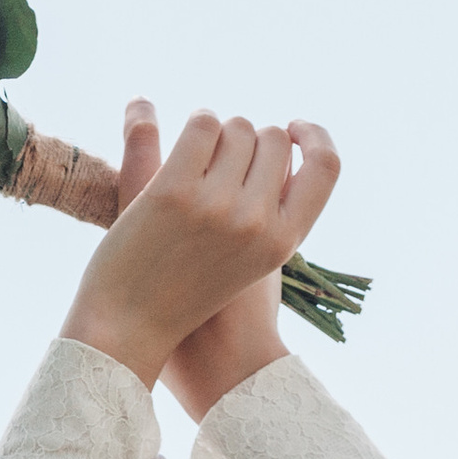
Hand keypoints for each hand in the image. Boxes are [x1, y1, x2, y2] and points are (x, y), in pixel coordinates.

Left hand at [59, 101, 337, 394]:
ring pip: (235, 127)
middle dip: (250, 141)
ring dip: (217, 133)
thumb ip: (277, 217)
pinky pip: (201, 125)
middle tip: (219, 163)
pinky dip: (195, 126)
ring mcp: (215, 204)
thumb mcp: (255, 269)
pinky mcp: (172, 191)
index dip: (314, 139)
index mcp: (282, 240)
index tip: (294, 130)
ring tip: (194, 163)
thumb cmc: (194, 307)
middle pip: (272, 138)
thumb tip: (284, 161)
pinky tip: (180, 146)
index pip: (327, 167)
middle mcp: (255, 220)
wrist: (131, 333)